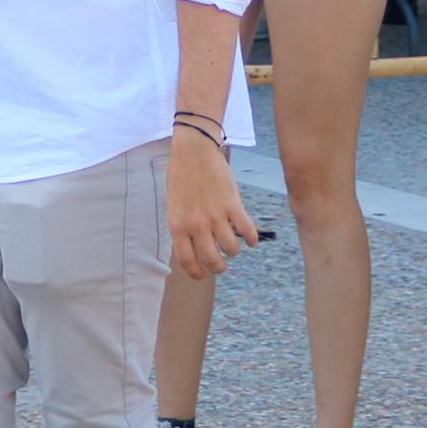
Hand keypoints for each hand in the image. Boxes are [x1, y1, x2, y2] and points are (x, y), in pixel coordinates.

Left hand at [164, 132, 259, 279]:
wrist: (194, 152)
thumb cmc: (181, 177)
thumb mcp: (174, 206)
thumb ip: (182, 228)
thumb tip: (194, 249)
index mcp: (177, 226)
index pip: (187, 260)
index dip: (196, 273)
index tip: (202, 276)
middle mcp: (196, 225)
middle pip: (212, 260)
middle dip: (218, 267)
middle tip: (221, 265)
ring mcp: (216, 216)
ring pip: (231, 249)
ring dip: (233, 251)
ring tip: (232, 246)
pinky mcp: (233, 205)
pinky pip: (247, 230)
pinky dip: (252, 238)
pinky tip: (251, 239)